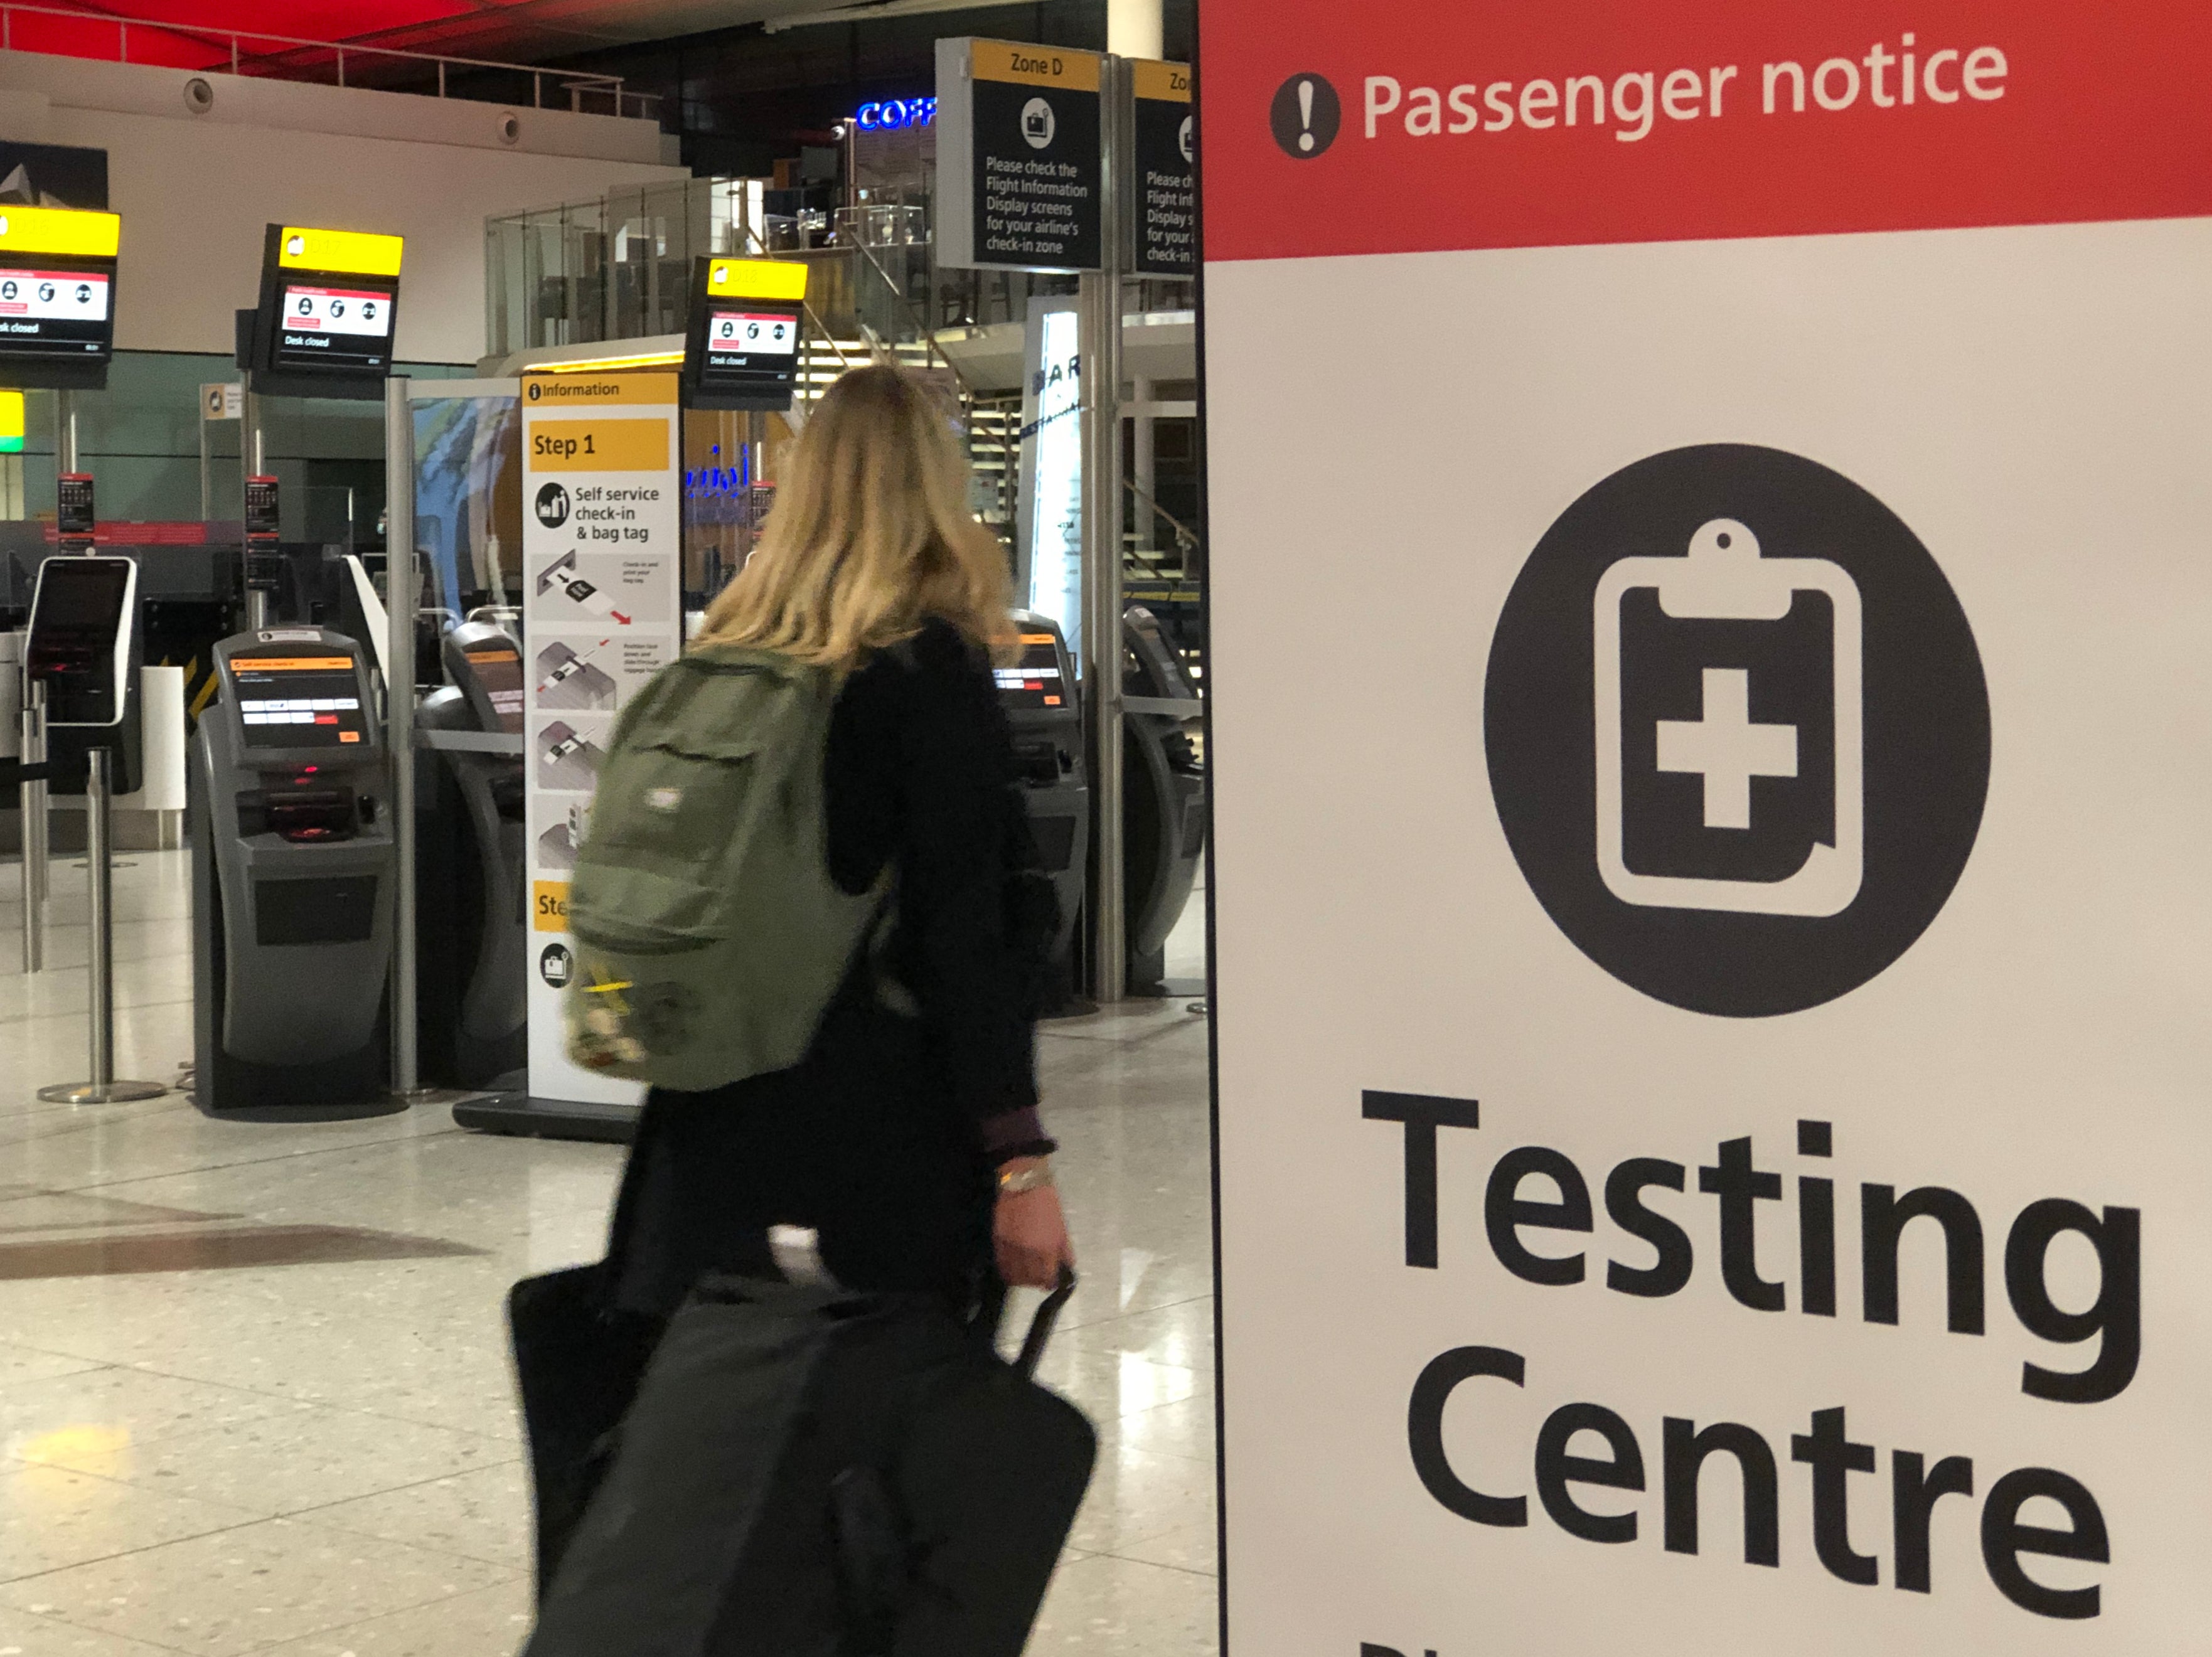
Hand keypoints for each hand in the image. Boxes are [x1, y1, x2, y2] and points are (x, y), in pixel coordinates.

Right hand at [994, 1161, 1073, 1288]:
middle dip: (1035, 1282)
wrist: (1023, 1182)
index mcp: (1047, 1248)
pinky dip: (1007, 1270)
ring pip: (1013, 1275)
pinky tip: (1012, 1267)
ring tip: (1025, 1275)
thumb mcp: (1061, 1226)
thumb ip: (1064, 1250)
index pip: (1047, 1278)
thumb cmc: (1047, 1202)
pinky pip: (1001, 1264)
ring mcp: (1010, 1247)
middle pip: (1029, 1280)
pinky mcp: (997, 1240)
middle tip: (1039, 1278)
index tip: (1051, 1282)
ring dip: (1020, 1279)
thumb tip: (1067, 1267)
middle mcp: (1028, 1252)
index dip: (1050, 1283)